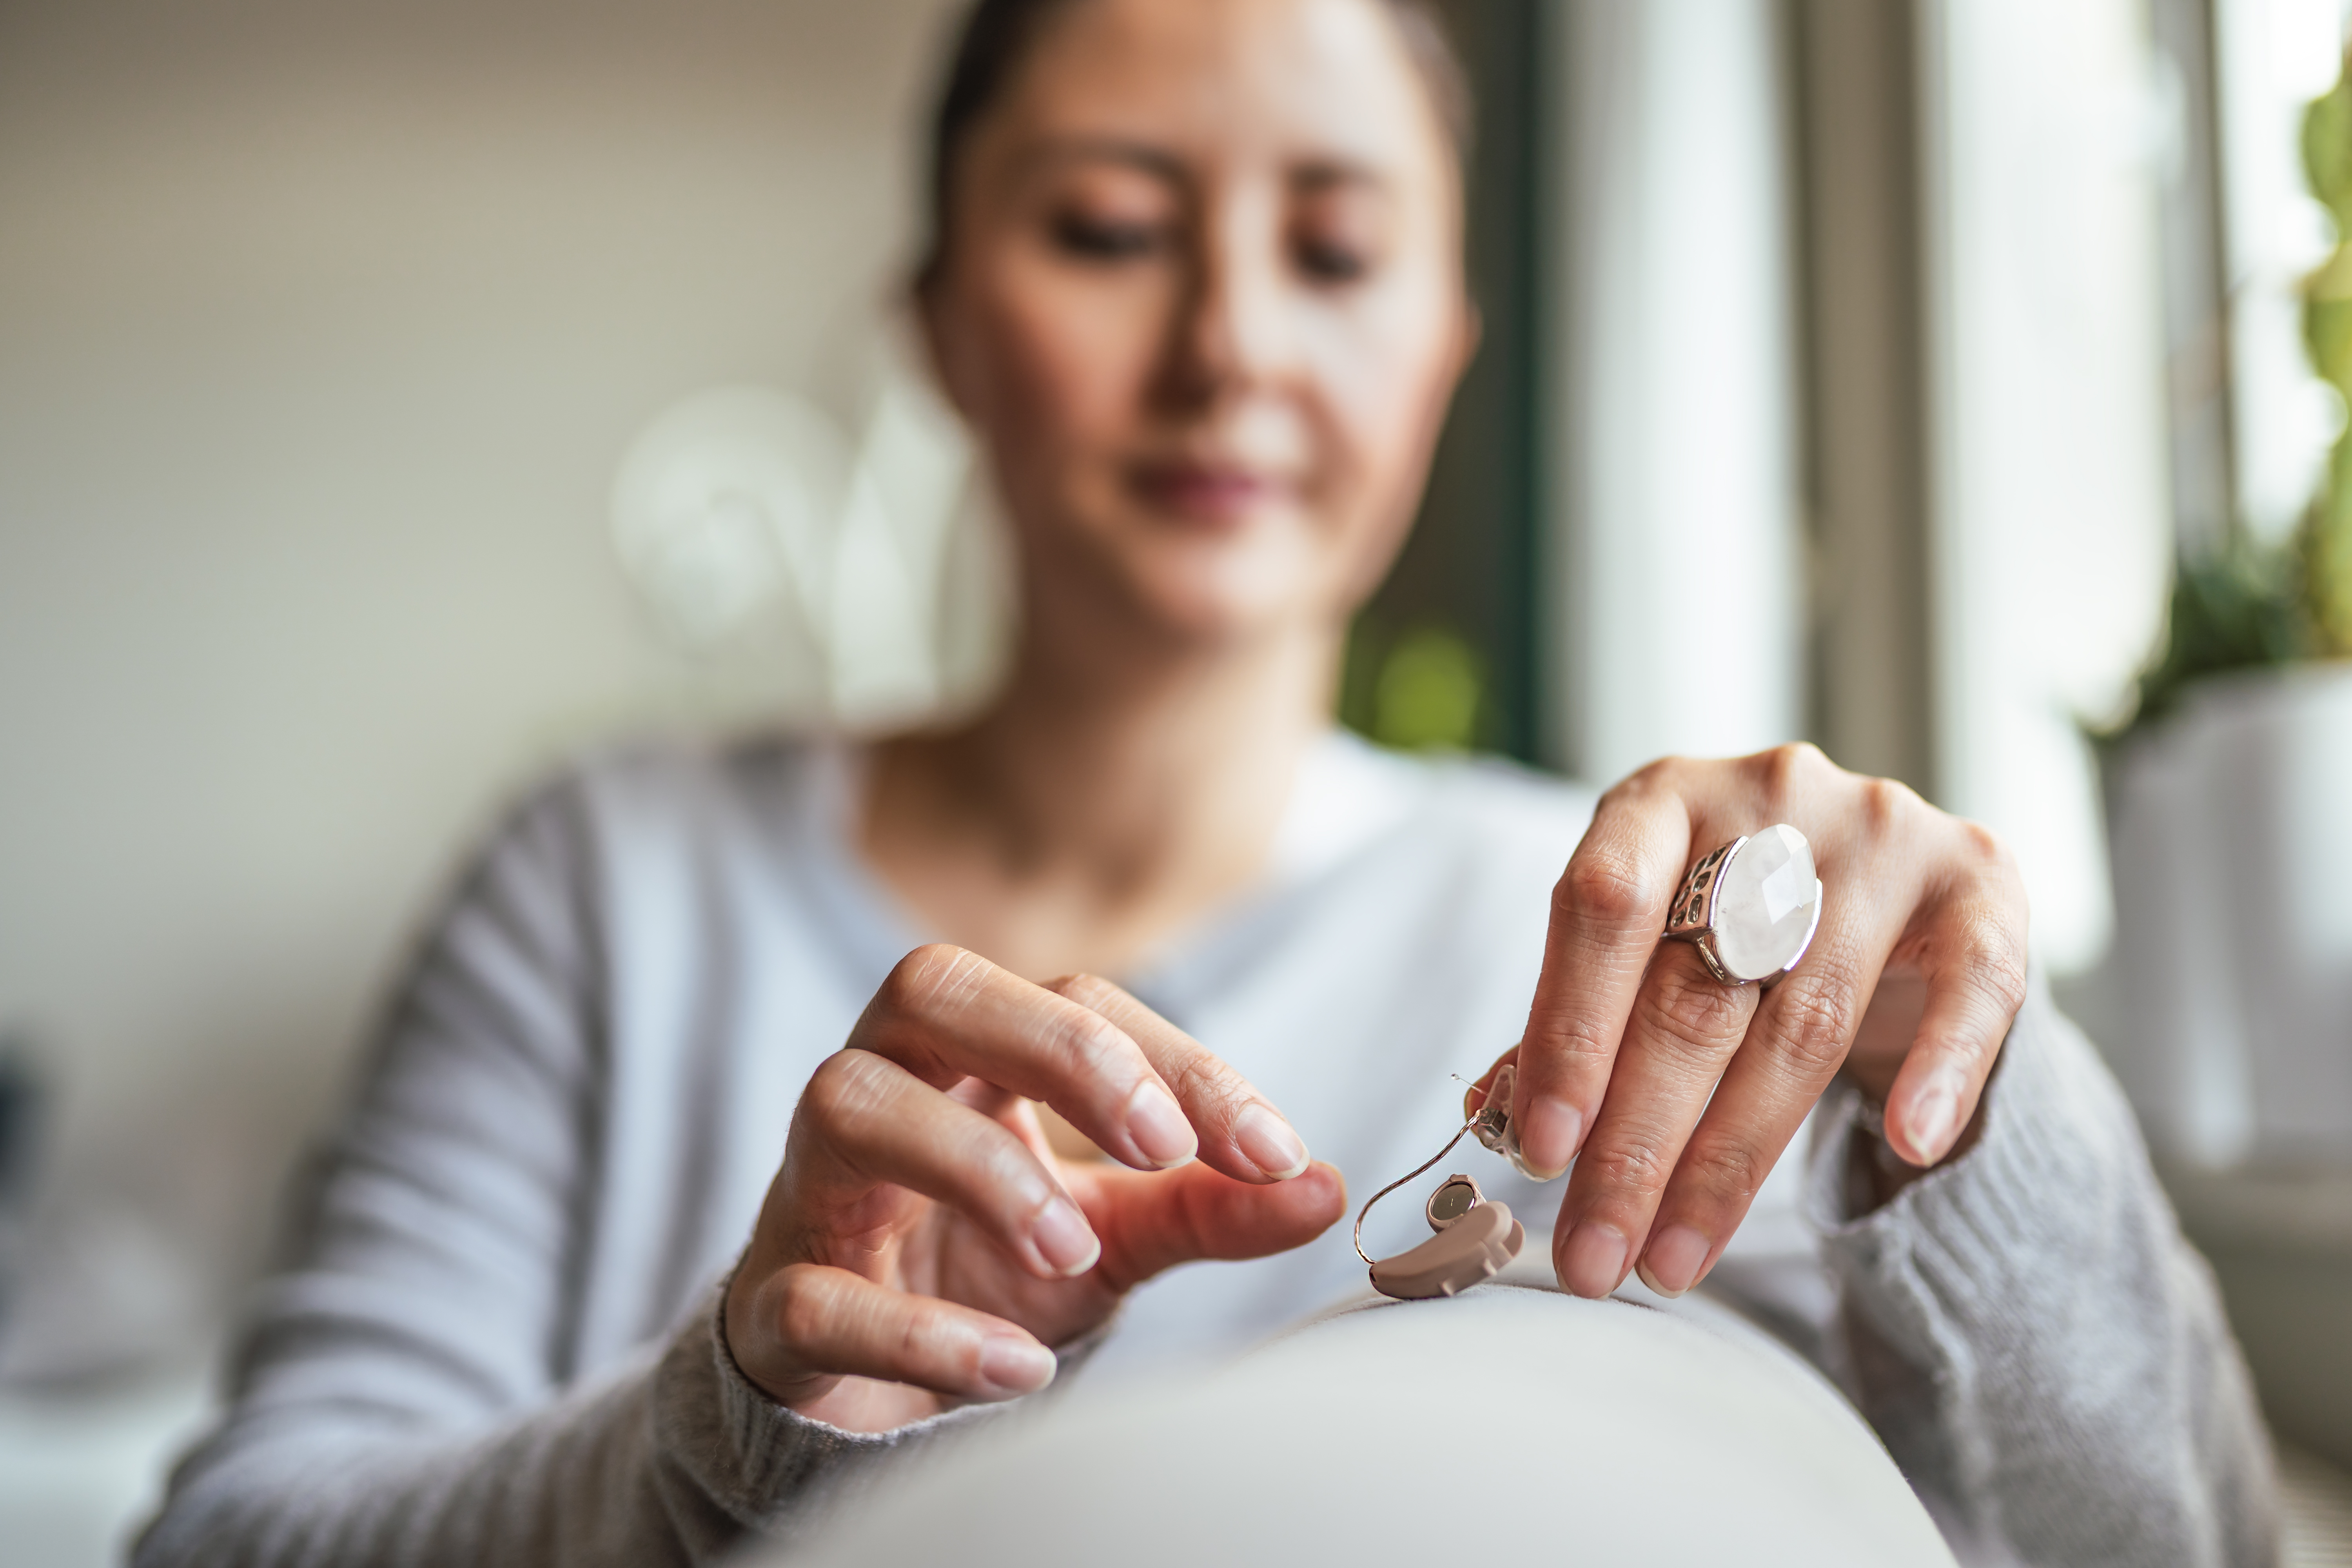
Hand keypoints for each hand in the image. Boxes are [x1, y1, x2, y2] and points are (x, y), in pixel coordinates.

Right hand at [724, 944, 1343, 1430]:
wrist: (868, 1385)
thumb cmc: (984, 1271)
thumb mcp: (1114, 1230)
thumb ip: (1208, 1203)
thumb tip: (1324, 1187)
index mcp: (968, 1057)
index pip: (1071, 1000)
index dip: (1174, 1061)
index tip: (1272, 1151)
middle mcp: (880, 1089)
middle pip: (932, 988)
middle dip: (1054, 1050)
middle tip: (1157, 1143)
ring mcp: (812, 1191)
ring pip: (847, 1103)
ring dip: (978, 1170)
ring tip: (1074, 1251)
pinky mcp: (772, 1304)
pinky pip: (815, 1293)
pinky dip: (919, 1331)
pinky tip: (1015, 1369)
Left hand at [1478, 744, 2027, 1300]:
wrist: (1886, 880)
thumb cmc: (1734, 921)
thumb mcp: (1646, 944)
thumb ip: (1575, 1022)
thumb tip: (1489, 1113)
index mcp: (1662, 798)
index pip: (1600, 910)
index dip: (1567, 1036)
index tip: (1539, 1155)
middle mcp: (1771, 796)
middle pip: (1693, 992)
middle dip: (1634, 1145)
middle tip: (1593, 1257)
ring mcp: (1883, 831)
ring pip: (1801, 1020)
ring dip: (1731, 1160)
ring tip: (1672, 1259)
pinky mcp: (1980, 879)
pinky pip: (1972, 985)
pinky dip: (1942, 1069)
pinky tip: (1909, 1146)